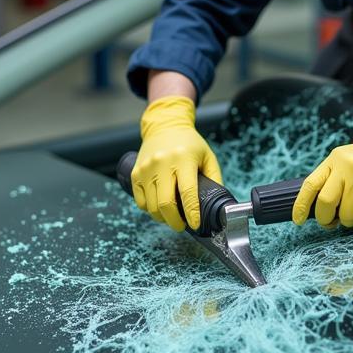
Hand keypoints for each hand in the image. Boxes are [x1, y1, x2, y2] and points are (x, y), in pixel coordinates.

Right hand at [132, 95, 222, 231]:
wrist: (165, 126)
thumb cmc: (189, 143)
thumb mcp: (208, 157)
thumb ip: (215, 179)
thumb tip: (218, 204)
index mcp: (183, 159)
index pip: (187, 193)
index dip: (192, 213)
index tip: (195, 224)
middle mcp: (162, 163)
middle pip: (165, 204)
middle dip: (175, 222)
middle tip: (181, 226)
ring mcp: (146, 168)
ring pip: (151, 206)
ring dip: (162, 217)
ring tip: (171, 216)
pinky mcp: (135, 172)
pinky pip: (140, 201)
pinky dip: (150, 210)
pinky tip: (159, 207)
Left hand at [292, 124, 352, 227]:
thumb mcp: (350, 159)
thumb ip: (334, 176)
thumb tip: (318, 205)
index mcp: (335, 159)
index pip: (310, 184)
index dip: (301, 205)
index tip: (298, 219)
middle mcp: (347, 167)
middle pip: (325, 203)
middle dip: (325, 219)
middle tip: (331, 222)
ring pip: (346, 214)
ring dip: (350, 220)